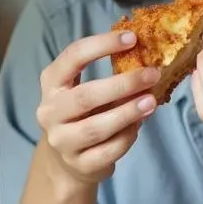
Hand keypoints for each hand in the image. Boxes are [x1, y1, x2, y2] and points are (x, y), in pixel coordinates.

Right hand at [37, 30, 161, 190]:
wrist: (67, 160)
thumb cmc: (82, 114)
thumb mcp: (85, 88)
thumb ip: (109, 73)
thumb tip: (148, 58)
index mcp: (51, 83)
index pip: (73, 57)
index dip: (102, 44)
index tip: (132, 38)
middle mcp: (50, 112)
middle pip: (86, 96)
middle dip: (123, 84)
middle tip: (152, 75)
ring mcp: (62, 141)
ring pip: (96, 127)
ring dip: (128, 112)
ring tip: (151, 101)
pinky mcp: (79, 164)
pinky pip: (108, 150)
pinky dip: (127, 137)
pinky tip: (139, 125)